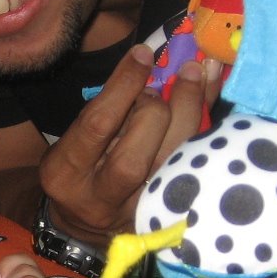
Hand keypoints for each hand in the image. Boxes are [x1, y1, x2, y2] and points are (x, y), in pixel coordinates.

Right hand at [36, 43, 221, 243]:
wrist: (83, 223)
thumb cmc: (80, 167)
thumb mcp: (76, 139)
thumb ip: (108, 109)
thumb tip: (149, 61)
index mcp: (65, 171)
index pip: (97, 125)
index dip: (124, 86)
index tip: (143, 54)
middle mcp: (97, 197)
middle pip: (134, 156)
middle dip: (155, 110)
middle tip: (161, 85)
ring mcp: (133, 212)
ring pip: (169, 166)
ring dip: (190, 114)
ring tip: (198, 75)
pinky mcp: (163, 215)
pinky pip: (191, 170)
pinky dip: (205, 131)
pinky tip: (211, 96)